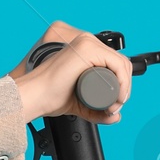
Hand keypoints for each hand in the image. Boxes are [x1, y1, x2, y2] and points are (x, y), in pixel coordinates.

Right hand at [9, 23, 133, 125]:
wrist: (35, 96)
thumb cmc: (50, 97)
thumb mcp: (80, 103)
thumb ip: (96, 111)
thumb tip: (116, 117)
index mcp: (86, 49)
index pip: (116, 64)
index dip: (122, 86)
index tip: (115, 106)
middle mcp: (88, 42)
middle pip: (121, 64)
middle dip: (125, 89)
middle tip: (114, 108)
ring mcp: (87, 43)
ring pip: (121, 64)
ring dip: (125, 88)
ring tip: (113, 106)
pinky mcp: (87, 49)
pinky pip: (117, 63)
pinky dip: (123, 81)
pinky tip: (118, 96)